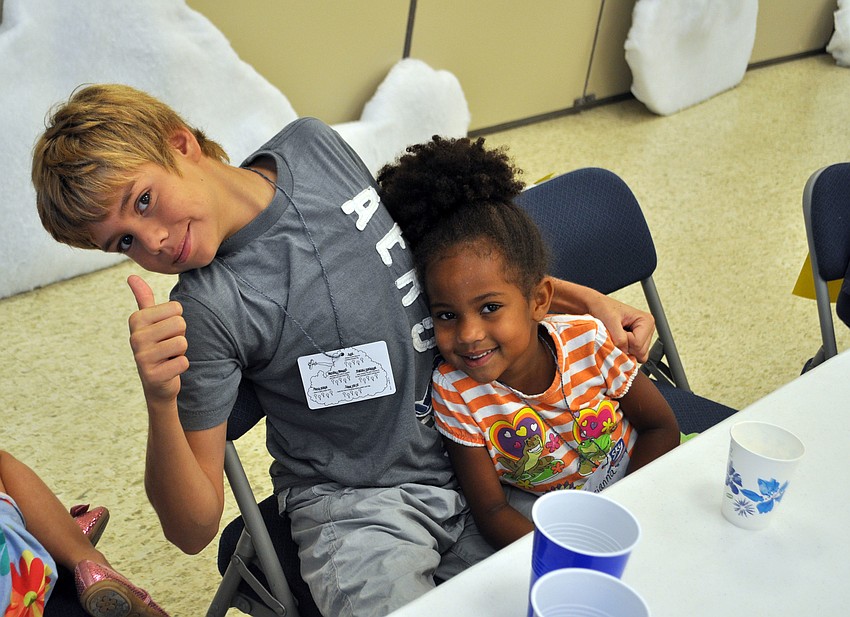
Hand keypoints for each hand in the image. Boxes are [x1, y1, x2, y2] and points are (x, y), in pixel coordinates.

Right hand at [127, 275, 188, 403]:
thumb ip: (144, 299)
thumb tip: (131, 276)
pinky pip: (183, 362)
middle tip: (168, 346)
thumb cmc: (158, 346)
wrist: (157, 383)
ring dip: (180, 352)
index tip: (164, 332)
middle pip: (180, 324)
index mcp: (136, 319)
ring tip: (168, 357)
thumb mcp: (149, 322)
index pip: (176, 308)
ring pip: (182, 343)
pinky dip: (181, 366)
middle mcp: (135, 337)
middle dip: (180, 336)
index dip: (176, 322)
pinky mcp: (153, 376)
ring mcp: (142, 357)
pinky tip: (169, 369)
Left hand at [589, 295, 655, 362]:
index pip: (638, 345)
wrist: (596, 306)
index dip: (624, 342)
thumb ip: (619, 338)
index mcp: (647, 321)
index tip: (615, 330)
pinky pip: (633, 355)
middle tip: (615, 334)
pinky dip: (623, 351)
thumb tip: (625, 354)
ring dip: (624, 349)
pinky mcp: (637, 342)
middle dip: (625, 347)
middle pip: (641, 353)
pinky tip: (617, 339)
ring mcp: (644, 337)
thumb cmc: (603, 308)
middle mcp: (648, 329)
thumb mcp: (610, 321)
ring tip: (616, 335)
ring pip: (637, 356)